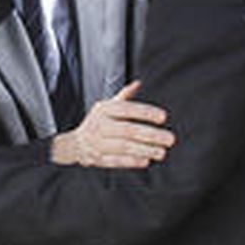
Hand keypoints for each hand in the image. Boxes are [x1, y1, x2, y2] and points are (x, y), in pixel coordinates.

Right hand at [50, 81, 174, 167]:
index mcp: (104, 110)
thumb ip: (124, 96)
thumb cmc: (97, 123)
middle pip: (128, 130)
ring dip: (145, 150)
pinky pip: (116, 161)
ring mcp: (98, 143)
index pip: (127, 109)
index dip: (146, 112)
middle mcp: (100, 125)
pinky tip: (146, 160)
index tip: (163, 117)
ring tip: (161, 152)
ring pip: (124, 146)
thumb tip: (138, 83)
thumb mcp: (107, 106)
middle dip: (151, 135)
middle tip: (169, 139)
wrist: (75, 144)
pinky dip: (131, 161)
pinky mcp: (98, 159)